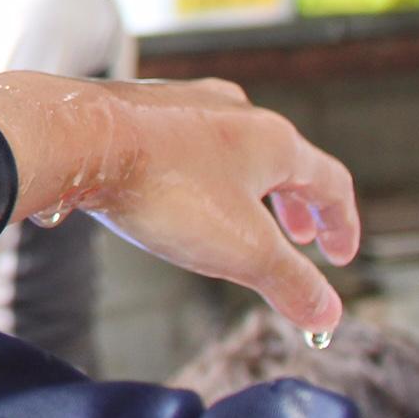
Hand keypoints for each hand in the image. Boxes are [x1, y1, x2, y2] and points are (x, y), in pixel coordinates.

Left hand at [0, 71, 359, 333]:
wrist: (77, 139)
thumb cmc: (162, 187)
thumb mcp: (242, 250)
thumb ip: (291, 283)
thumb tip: (328, 313)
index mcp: (272, 139)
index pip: (329, 181)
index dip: (341, 223)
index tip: (339, 255)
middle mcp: (233, 110)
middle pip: (282, 159)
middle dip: (294, 203)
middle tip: (296, 237)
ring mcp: (184, 104)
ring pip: (231, 148)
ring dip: (245, 188)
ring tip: (235, 220)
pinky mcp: (140, 108)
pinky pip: (184, 144)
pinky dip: (199, 174)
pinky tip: (174, 198)